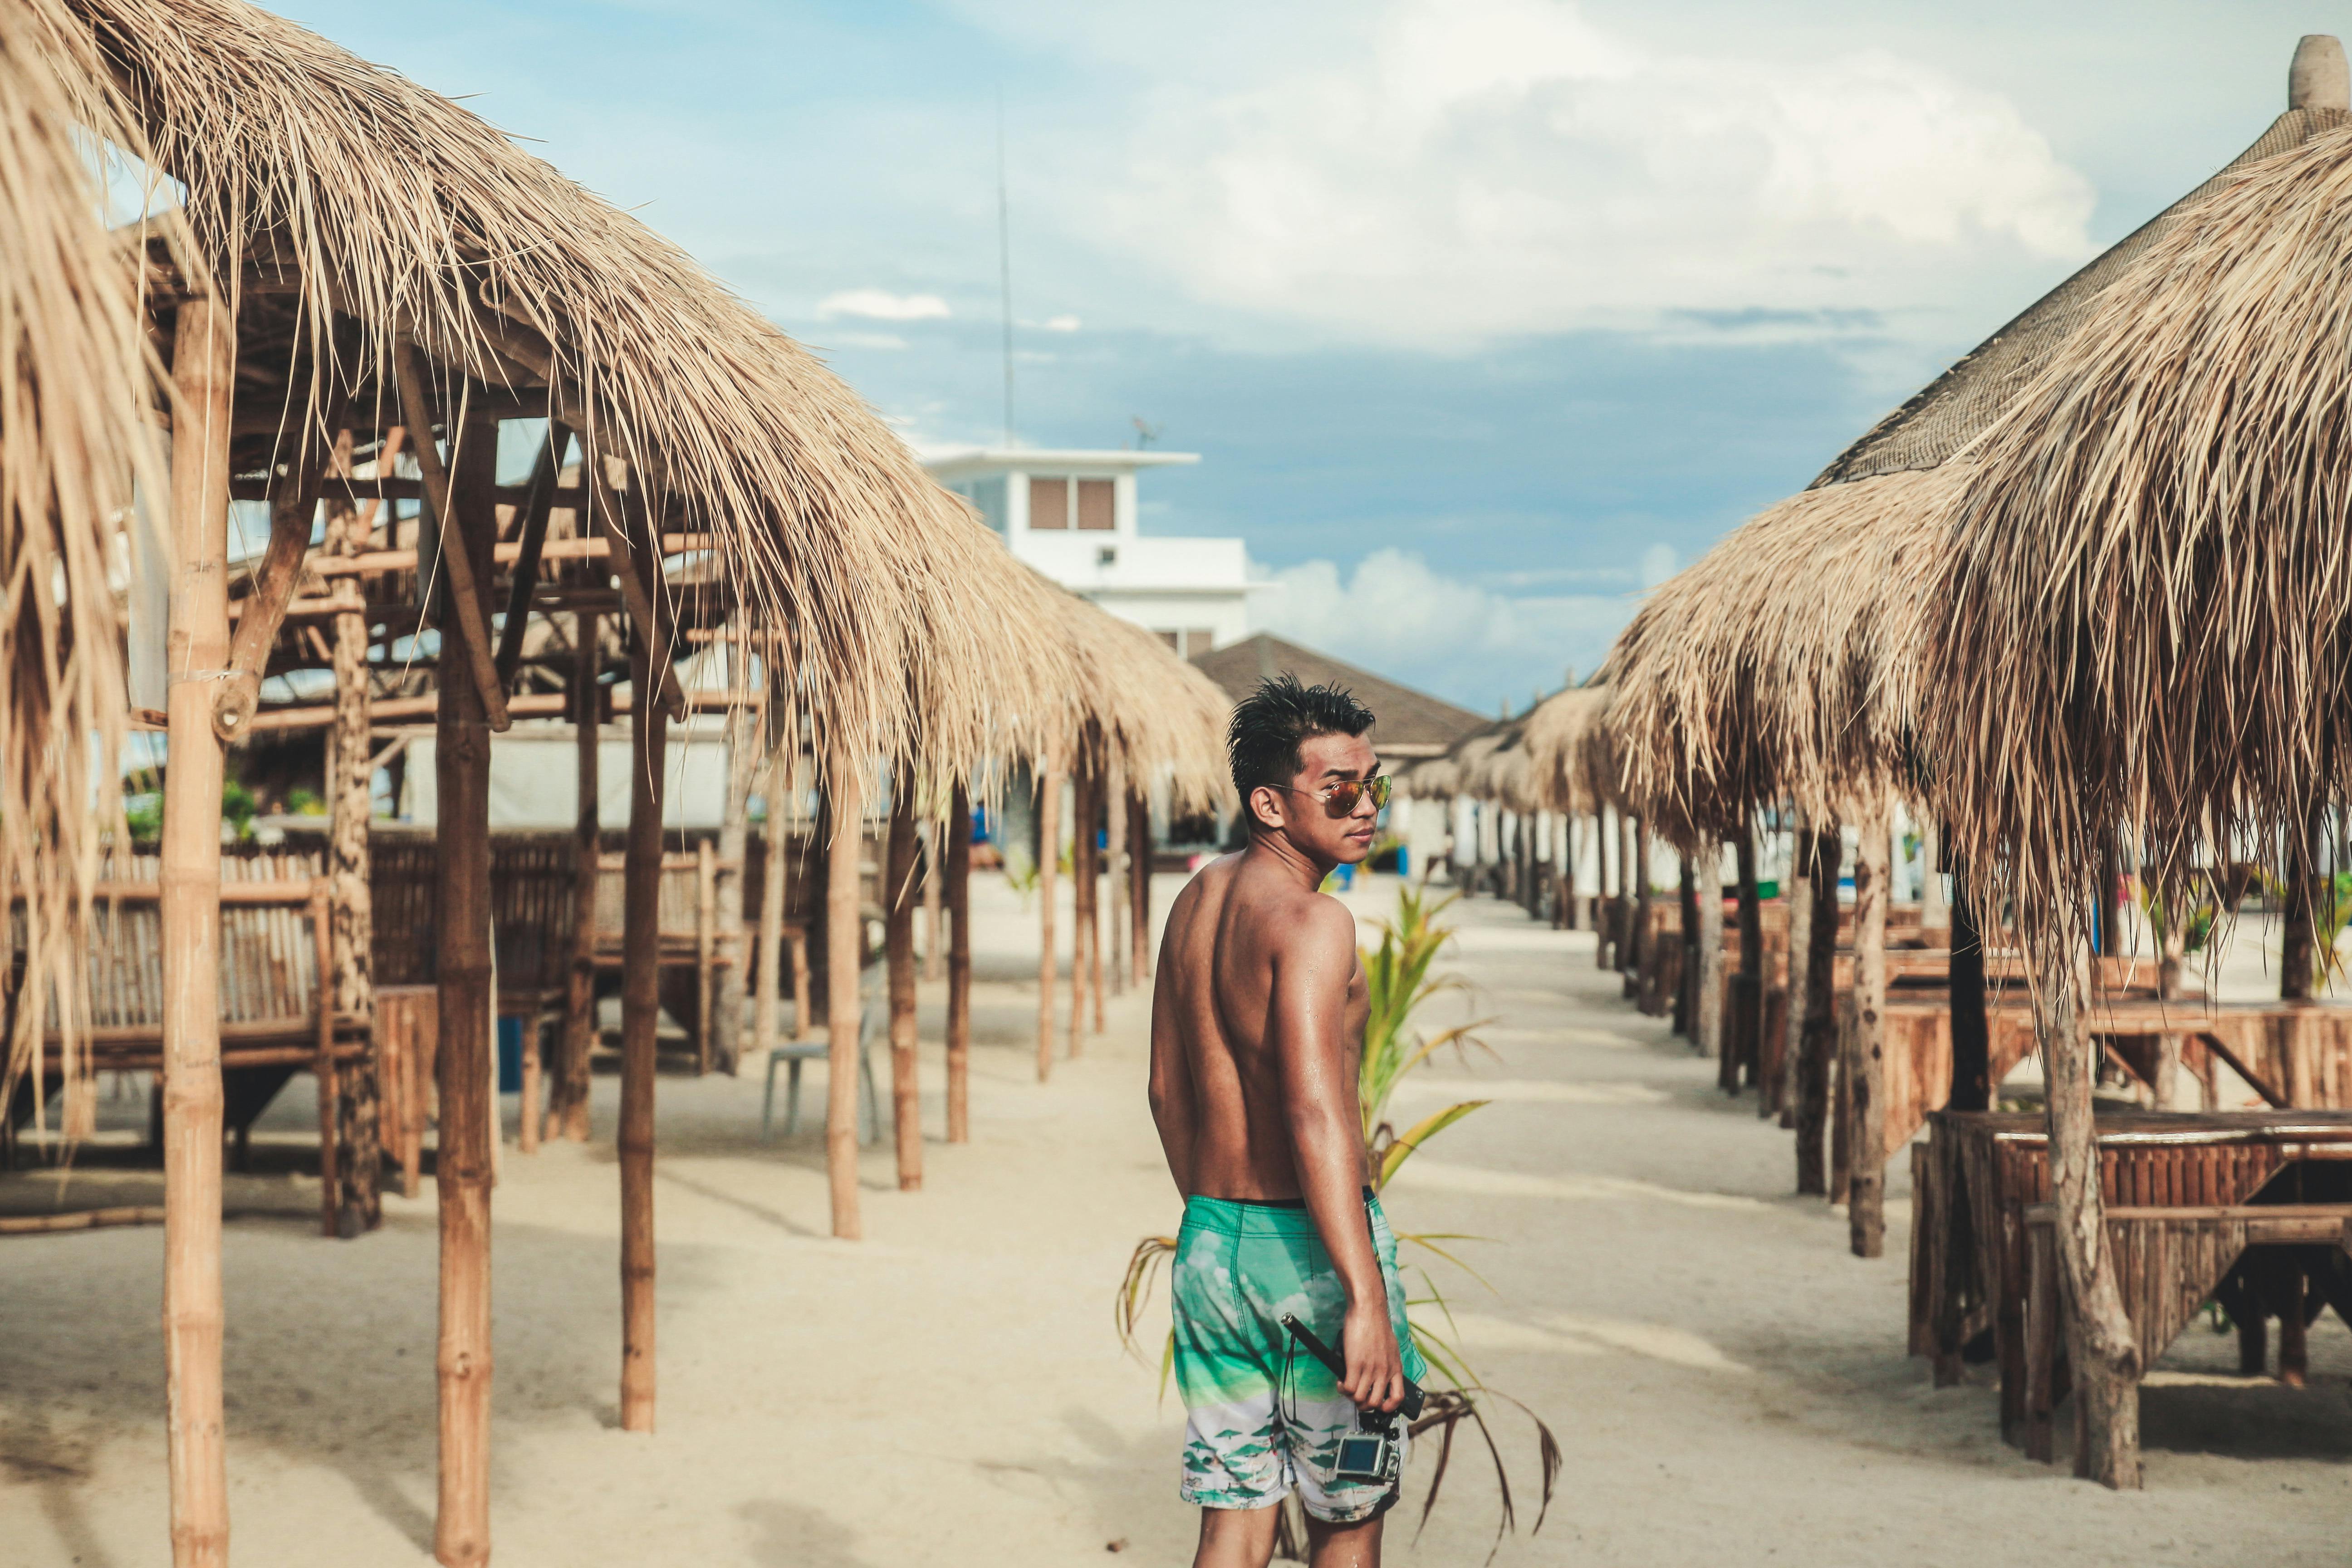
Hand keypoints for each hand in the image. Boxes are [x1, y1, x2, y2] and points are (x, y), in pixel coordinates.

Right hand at [1340, 1298, 1404, 1413]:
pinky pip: (1349, 1388)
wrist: (1368, 1309)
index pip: (1398, 1397)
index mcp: (1395, 1367)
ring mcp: (1370, 1369)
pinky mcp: (1356, 1364)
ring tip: (1346, 1388)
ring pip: (1360, 1399)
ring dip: (1351, 1397)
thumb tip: (1379, 1372)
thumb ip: (1387, 1362)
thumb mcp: (1390, 1347)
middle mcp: (1384, 1371)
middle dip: (1363, 1405)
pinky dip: (1342, 1388)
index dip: (1388, 1407)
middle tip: (1356, 1396)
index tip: (1379, 1406)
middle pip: (1375, 1403)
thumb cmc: (1376, 1324)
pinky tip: (1341, 1381)